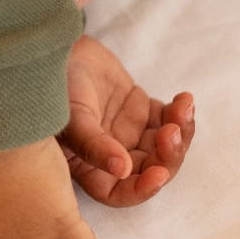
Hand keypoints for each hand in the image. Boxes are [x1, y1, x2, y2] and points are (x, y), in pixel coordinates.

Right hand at [60, 35, 194, 207]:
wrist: (61, 46)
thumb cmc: (56, 85)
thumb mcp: (71, 117)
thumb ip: (94, 146)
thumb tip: (122, 170)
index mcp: (87, 166)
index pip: (118, 192)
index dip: (141, 190)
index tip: (159, 174)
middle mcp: (109, 155)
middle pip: (148, 169)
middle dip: (168, 155)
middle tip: (173, 132)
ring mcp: (127, 133)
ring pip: (164, 146)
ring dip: (180, 133)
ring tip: (183, 109)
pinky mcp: (140, 110)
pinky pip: (168, 120)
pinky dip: (181, 114)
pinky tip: (183, 100)